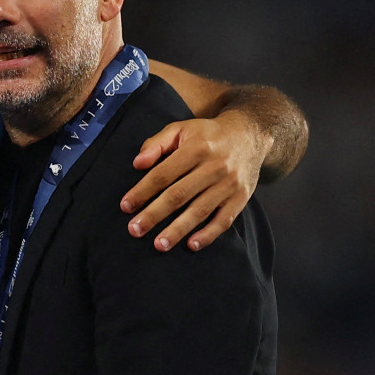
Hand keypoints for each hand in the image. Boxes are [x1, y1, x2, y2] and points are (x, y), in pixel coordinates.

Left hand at [119, 112, 265, 250]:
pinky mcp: (241, 197)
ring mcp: (229, 184)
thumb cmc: (206, 135)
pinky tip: (191, 245)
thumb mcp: (180, 129)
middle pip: (179, 195)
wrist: (249, 135)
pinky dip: (208, 234)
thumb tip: (137, 164)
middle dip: (155, 214)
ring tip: (159, 244)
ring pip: (200, 210)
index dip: (143, 191)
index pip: (163, 174)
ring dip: (178, 229)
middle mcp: (214, 167)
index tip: (126, 206)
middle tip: (135, 230)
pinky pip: (224, 220)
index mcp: (196, 148)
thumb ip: (156, 143)